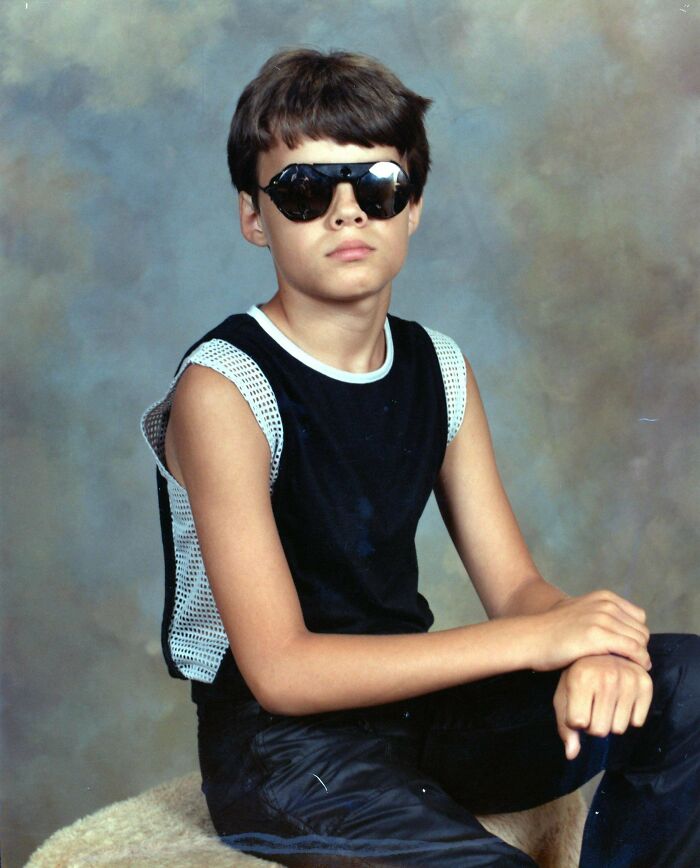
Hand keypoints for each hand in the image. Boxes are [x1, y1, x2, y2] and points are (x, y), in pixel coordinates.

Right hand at [529, 590, 650, 671]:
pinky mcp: (598, 636)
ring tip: (629, 669)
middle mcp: (605, 604)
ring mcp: (602, 618)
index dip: (635, 636)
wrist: (531, 638)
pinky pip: (634, 650)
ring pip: (640, 641)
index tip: (627, 651)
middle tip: (629, 664)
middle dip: (639, 648)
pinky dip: (639, 662)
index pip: (639, 618)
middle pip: (641, 630)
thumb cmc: (552, 631)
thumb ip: (599, 614)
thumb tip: (618, 627)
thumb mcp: (579, 611)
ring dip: (640, 657)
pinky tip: (633, 671)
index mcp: (604, 597)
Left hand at [553, 654, 653, 759]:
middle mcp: (606, 677)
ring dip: (612, 721)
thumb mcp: (564, 695)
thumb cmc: (579, 676)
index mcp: (581, 678)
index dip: (576, 720)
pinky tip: (622, 699)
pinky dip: (629, 716)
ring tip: (607, 701)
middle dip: (594, 724)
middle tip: (593, 705)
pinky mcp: (645, 684)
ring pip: (619, 729)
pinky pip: (638, 722)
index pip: (578, 723)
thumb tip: (572, 755)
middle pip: (599, 730)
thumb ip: (565, 726)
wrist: (603, 651)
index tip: (577, 706)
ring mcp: (628, 679)